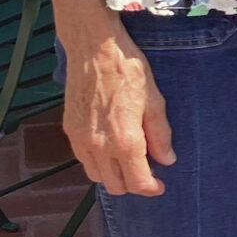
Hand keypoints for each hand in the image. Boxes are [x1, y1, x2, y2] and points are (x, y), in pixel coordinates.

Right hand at [62, 22, 174, 196]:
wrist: (94, 48)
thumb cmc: (126, 69)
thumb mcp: (154, 100)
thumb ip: (160, 135)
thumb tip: (166, 160)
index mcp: (125, 140)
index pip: (138, 183)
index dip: (152, 189)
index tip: (160, 185)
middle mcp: (100, 146)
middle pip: (116, 186)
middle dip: (134, 184)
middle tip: (147, 170)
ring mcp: (81, 140)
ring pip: (97, 177)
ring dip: (114, 175)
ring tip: (128, 159)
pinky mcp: (69, 130)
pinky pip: (83, 160)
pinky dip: (98, 162)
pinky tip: (110, 147)